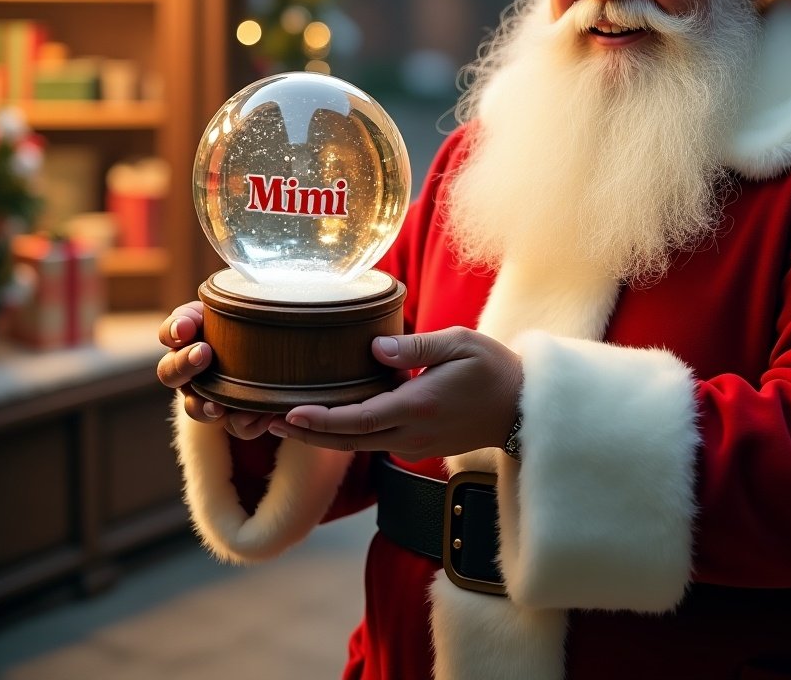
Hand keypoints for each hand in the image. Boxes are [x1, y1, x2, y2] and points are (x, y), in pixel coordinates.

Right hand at [157, 302, 274, 439]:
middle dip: (183, 364)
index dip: (173, 329)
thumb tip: (245, 287)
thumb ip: (238, 303)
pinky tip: (262, 416)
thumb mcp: (247, 309)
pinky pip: (233, 427)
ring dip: (203, 407)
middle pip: (170, 372)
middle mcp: (190, 368)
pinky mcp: (233, 417)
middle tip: (202, 354)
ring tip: (217, 407)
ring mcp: (206, 395)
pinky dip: (246, 424)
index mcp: (192, 335)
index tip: (184, 328)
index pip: (170, 331)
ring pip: (194, 407)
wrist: (279, 354)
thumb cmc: (257, 323)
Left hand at [267, 327, 522, 459]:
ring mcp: (416, 442)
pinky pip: (375, 442)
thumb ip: (417, 347)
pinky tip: (331, 421)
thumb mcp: (460, 344)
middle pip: (349, 440)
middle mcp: (412, 431)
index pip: (360, 419)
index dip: (322, 419)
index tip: (290, 413)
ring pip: (359, 446)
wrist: (521, 408)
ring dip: (323, 437)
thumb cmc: (492, 368)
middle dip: (308, 433)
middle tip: (268, 422)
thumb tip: (375, 348)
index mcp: (419, 405)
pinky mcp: (419, 443)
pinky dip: (347, 436)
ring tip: (288, 424)